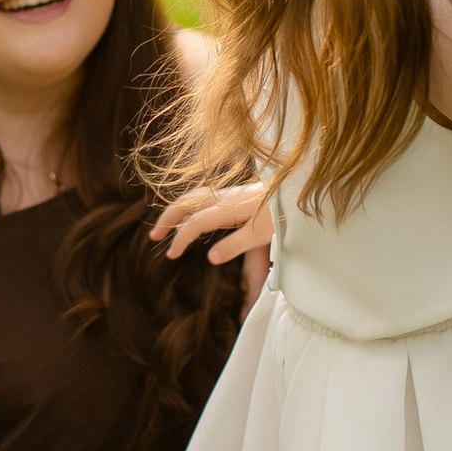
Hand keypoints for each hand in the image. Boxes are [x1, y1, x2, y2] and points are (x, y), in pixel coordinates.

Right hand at [151, 181, 271, 266]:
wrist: (297, 192)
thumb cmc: (282, 214)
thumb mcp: (261, 235)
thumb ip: (235, 245)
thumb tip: (210, 258)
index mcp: (227, 208)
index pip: (195, 223)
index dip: (180, 238)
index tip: (171, 254)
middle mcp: (223, 198)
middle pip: (186, 204)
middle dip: (167, 219)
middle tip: (154, 236)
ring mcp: (228, 194)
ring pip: (193, 197)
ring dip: (175, 210)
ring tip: (164, 225)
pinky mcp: (234, 194)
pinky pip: (202, 196)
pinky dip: (188, 204)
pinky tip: (188, 213)